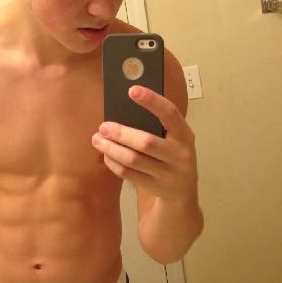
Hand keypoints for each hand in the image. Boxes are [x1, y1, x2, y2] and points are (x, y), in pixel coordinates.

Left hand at [92, 85, 196, 202]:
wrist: (182, 192)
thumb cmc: (172, 155)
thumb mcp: (174, 138)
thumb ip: (157, 126)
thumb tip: (123, 108)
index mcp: (185, 135)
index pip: (170, 114)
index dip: (152, 101)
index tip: (132, 90)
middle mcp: (179, 154)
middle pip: (146, 142)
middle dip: (121, 133)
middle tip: (103, 126)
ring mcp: (167, 173)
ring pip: (134, 160)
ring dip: (112, 149)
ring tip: (97, 139)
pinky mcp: (154, 187)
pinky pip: (129, 174)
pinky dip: (114, 163)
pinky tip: (106, 155)